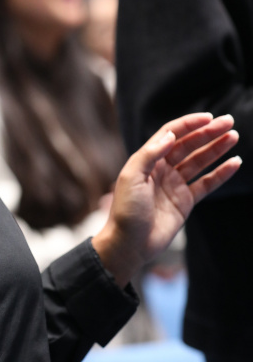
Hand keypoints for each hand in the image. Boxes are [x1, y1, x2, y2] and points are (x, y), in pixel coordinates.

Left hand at [92, 113, 240, 287]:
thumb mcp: (131, 177)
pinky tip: (235, 163)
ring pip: (200, 162)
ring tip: (234, 136)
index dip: (189, 124)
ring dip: (216, 148)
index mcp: (147, 160)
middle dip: (208, 132)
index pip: (171, 135)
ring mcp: (175, 185)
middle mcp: (162, 169)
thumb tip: (171, 135)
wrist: (129, 244)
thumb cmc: (126, 210)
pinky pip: (206, 184)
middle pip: (189, 145)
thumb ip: (150, 154)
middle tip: (229, 122)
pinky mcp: (185, 201)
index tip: (208, 117)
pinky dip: (221, 174)